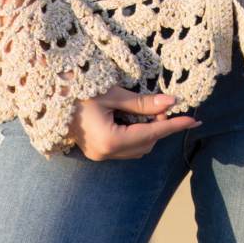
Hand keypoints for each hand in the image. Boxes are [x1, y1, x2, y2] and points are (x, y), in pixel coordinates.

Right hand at [63, 87, 201, 160]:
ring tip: (147, 108)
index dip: (174, 125)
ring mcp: (99, 154)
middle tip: (166, 104)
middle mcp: (105, 153)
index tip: (194, 119)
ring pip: (137, 148)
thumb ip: (142, 102)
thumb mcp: (113, 93)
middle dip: (160, 126)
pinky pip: (125, 146)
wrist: (49, 92)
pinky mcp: (96, 150)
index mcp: (109, 140)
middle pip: (146, 143)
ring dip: (147, 130)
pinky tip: (132, 115)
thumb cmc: (79, 88)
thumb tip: (171, 102)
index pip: (151, 133)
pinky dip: (135, 132)